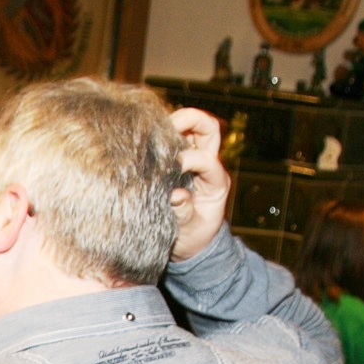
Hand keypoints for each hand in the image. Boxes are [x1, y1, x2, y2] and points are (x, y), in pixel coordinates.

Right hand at [169, 107, 230, 261]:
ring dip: (176, 122)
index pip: (207, 159)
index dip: (190, 158)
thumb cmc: (193, 238)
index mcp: (216, 182)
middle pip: (208, 129)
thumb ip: (185, 214)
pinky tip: (147, 138)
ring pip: (193, 128)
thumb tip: (176, 196)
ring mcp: (196, 161)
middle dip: (191, 119)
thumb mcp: (191, 232)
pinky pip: (176, 138)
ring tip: (154, 127)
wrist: (193, 244)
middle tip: (169, 124)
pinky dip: (163, 133)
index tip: (171, 168)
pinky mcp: (181, 162)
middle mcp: (209, 166)